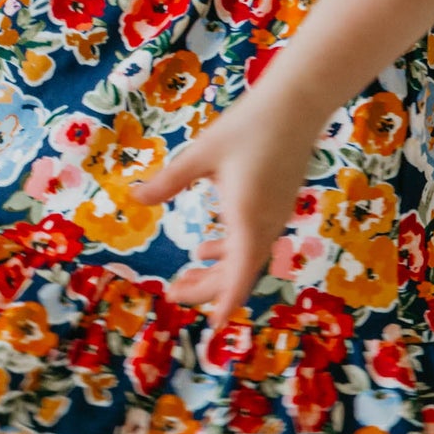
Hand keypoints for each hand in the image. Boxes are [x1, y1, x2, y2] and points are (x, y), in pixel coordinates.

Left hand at [129, 96, 319, 330]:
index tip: (213, 327)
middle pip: (239, 272)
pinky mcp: (278, 204)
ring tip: (188, 277)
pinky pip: (253, 240)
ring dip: (218, 270)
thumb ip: (170, 181)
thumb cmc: (248, 127)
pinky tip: (209, 242)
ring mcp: (275, 216)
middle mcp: (265, 224)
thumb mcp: (202, 153)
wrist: (296, 105)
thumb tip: (136, 198)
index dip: (225, 302)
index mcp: (248, 219)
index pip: (238, 275)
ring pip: (246, 257)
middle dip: (209, 288)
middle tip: (175, 294)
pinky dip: (230, 250)